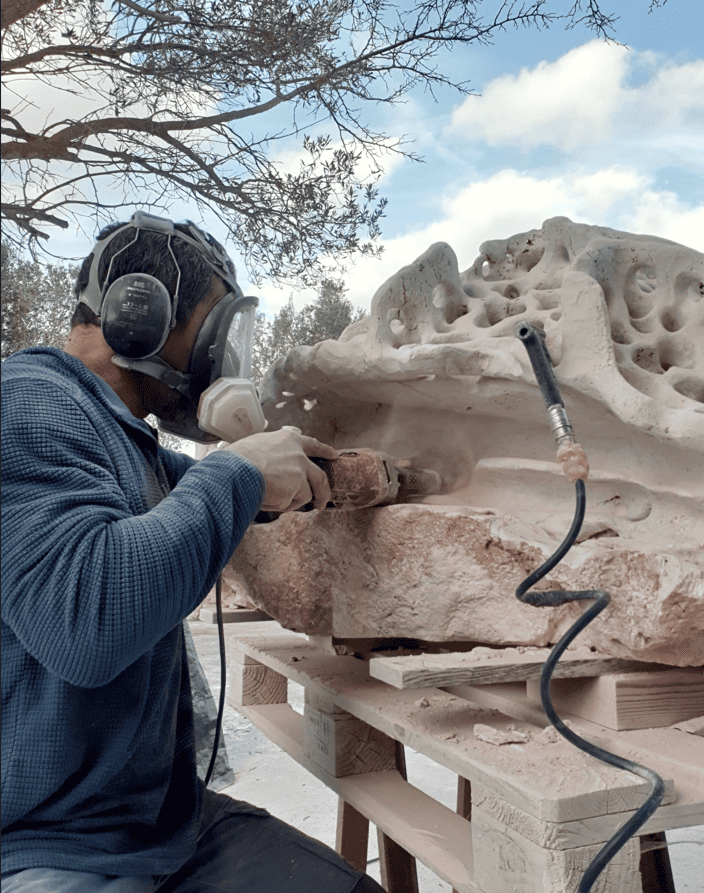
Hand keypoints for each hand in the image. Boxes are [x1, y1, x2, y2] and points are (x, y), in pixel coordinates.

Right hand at [222, 427, 337, 511]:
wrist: (233, 471)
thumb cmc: (237, 459)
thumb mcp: (258, 444)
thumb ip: (274, 452)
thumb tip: (276, 466)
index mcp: (290, 440)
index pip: (313, 444)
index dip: (325, 451)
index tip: (334, 455)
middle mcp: (299, 455)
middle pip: (320, 477)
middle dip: (323, 493)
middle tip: (322, 502)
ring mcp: (299, 473)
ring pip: (303, 494)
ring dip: (289, 501)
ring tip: (269, 497)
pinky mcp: (295, 490)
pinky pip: (289, 504)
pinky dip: (278, 505)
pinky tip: (264, 497)